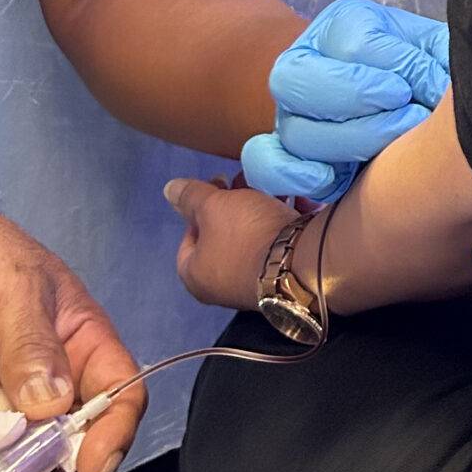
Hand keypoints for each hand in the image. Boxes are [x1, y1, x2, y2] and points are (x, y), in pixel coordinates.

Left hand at [167, 177, 292, 311]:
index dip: (199, 210)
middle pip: (221, 237)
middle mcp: (220, 287)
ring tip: (273, 189)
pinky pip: (275, 247)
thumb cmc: (245, 234)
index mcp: (196, 274)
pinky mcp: (282, 278)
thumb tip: (169, 190)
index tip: (217, 189)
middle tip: (245, 184)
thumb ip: (190, 196)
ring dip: (259, 212)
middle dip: (233, 206)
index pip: (188, 238)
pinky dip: (281, 225)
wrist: (302, 260)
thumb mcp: (213, 206)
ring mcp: (252, 285)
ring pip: (250, 240)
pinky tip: (295, 204)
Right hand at [241, 0, 452, 204]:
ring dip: (347, 141)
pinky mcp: (286, 155)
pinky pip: (265, 165)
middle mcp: (303, 64)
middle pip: (297, 78)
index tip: (427, 83)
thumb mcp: (433, 51)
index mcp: (341, 26)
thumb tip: (434, 88)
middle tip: (406, 110)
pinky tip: (330, 178)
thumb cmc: (422, 70)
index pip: (351, 40)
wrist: (401, 99)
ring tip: (393, 147)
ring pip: (292, 129)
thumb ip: (434, 59)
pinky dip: (291, 174)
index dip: (392, 63)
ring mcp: (289, 111)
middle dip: (356, 96)